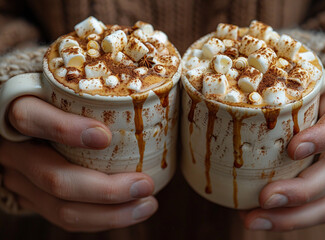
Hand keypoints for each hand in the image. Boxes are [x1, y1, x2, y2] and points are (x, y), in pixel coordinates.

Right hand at [0, 96, 157, 231]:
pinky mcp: (33, 198)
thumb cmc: (54, 98)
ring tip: (148, 204)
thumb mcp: (62, 84)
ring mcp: (21, 179)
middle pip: (54, 177)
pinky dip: (101, 219)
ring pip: (61, 208)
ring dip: (110, 214)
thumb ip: (90, 84)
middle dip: (105, 188)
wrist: (23, 118)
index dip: (64, 129)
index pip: (30, 117)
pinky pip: (66, 218)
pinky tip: (131, 211)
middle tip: (145, 184)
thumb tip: (155, 81)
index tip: (104, 136)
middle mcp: (15, 149)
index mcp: (19, 111)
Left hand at [241, 90, 324, 230]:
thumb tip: (206, 100)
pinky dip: (284, 219)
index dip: (323, 137)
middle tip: (266, 198)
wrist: (314, 114)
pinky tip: (254, 218)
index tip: (294, 148)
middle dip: (301, 191)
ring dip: (291, 217)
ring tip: (253, 220)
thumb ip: (263, 94)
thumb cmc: (294, 103)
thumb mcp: (286, 93)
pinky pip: (313, 212)